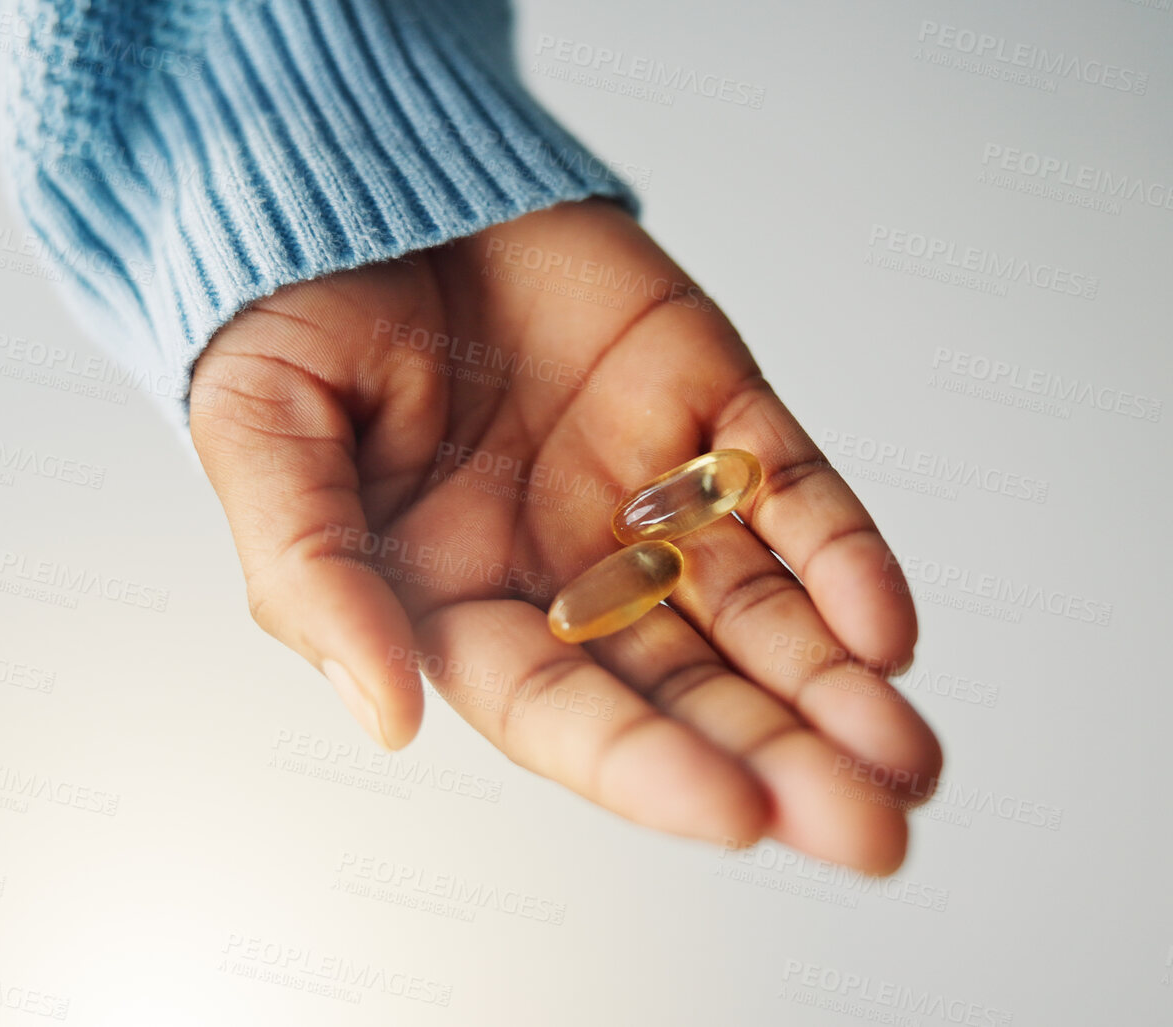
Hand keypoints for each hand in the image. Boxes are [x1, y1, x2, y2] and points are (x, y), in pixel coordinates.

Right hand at [188, 199, 940, 874]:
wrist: (366, 172)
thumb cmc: (294, 315)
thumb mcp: (263, 438)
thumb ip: (313, 577)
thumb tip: (389, 718)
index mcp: (459, 600)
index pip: (565, 712)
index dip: (648, 766)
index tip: (736, 816)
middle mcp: (569, 567)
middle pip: (689, 685)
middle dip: (782, 760)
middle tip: (874, 835)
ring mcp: (649, 488)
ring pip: (760, 608)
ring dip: (837, 687)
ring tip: (910, 764)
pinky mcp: (709, 404)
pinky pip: (791, 490)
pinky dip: (845, 556)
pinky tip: (886, 627)